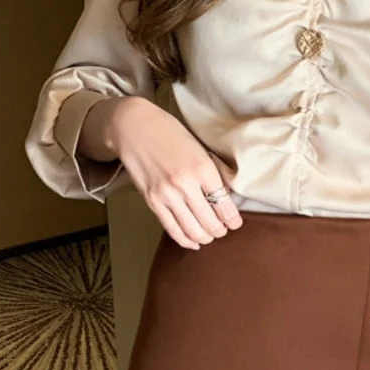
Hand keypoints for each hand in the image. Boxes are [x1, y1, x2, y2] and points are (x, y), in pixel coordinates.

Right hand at [98, 96, 242, 248]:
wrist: (134, 127)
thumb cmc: (170, 134)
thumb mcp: (200, 148)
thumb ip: (213, 173)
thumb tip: (227, 198)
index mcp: (202, 168)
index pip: (225, 205)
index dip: (233, 220)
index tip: (236, 223)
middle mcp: (185, 184)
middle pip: (210, 222)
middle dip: (220, 231)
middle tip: (224, 229)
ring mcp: (166, 195)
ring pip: (192, 230)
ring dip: (205, 237)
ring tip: (210, 235)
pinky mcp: (151, 201)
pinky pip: (172, 229)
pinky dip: (185, 240)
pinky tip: (194, 242)